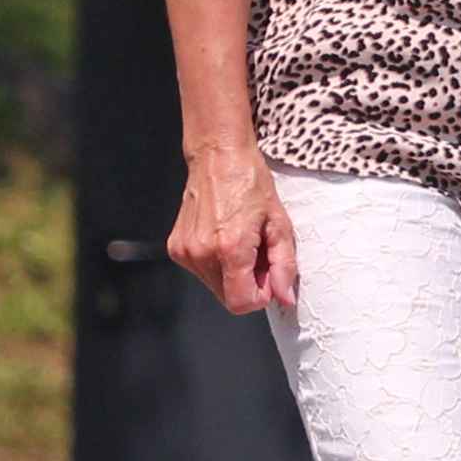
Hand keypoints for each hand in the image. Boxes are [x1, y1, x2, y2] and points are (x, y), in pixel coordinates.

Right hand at [167, 148, 299, 313]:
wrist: (218, 156)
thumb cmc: (250, 183)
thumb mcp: (279, 224)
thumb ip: (284, 266)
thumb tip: (285, 299)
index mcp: (230, 248)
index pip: (241, 304)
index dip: (260, 296)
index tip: (267, 274)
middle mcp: (202, 253)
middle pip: (228, 298)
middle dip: (247, 283)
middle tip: (255, 253)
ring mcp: (185, 250)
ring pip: (214, 287)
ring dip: (231, 274)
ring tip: (240, 242)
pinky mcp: (176, 247)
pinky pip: (201, 272)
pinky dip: (215, 263)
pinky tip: (222, 238)